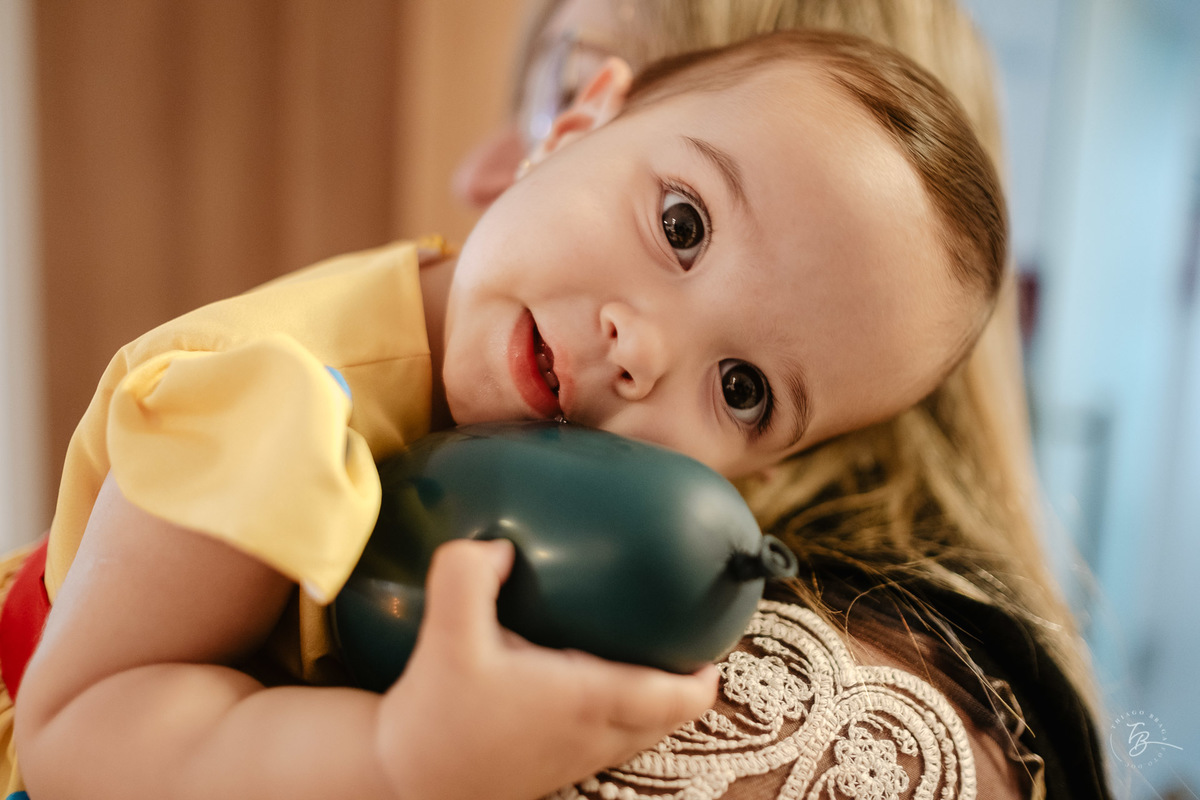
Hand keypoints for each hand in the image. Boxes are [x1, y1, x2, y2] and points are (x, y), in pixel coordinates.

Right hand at [374, 538, 718, 799]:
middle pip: (669, 717)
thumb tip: (498, 545)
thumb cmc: (434, 716)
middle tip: (684, 639)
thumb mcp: (446, 637)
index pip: (676, 697)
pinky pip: (612, 741)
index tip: (712, 639)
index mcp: (587, 701)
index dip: (705, 675)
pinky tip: (592, 684)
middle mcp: (594, 735)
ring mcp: (576, 759)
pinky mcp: (553, 770)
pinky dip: (625, 716)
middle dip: (688, 685)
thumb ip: (466, 577)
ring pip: (642, 733)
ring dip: (658, 703)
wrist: (400, 780)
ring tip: (649, 656)